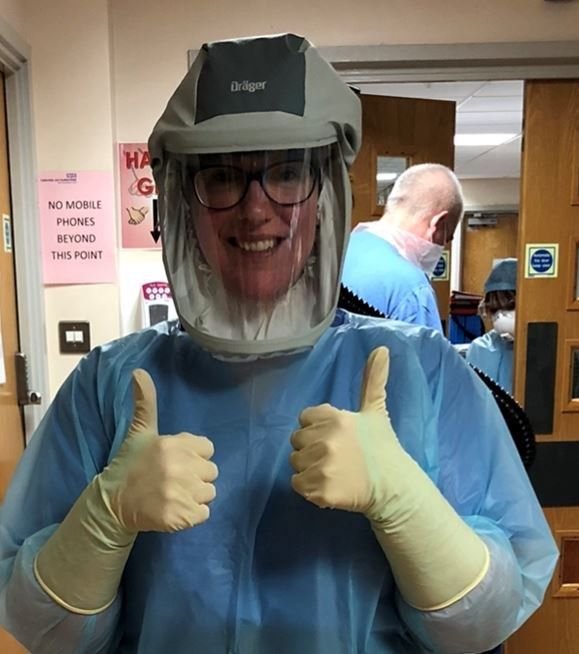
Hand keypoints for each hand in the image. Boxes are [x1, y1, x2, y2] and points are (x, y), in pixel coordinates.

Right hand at [99, 369, 218, 532]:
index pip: (208, 449)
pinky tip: (174, 509)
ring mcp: (180, 493)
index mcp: (173, 445)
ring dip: (195, 496)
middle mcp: (179, 468)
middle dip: (196, 476)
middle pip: (211, 472)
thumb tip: (138, 371)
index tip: (176, 461)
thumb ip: (145, 402)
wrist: (112, 504)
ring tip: (173, 494)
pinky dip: (192, 515)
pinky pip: (204, 514)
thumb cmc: (130, 464)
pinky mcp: (180, 517)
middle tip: (172, 480)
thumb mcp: (140, 431)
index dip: (194, 456)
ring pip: (210, 493)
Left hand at [290, 346, 398, 519]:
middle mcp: (326, 440)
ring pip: (296, 464)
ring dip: (310, 470)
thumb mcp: (376, 410)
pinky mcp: (320, 490)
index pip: (304, 419)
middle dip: (311, 449)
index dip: (317, 429)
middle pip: (297, 442)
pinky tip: (330, 486)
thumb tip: (381, 348)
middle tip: (337, 457)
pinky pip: (298, 485)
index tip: (337, 438)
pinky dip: (310, 489)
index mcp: (335, 418)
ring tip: (335, 472)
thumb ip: (373, 379)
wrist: (394, 488)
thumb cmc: (384, 448)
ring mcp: (322, 466)